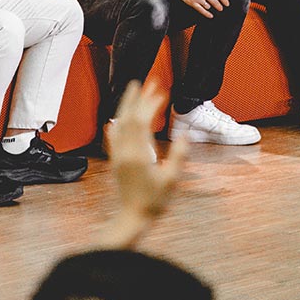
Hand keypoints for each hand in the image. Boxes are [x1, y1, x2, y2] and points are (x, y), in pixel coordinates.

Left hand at [102, 80, 187, 246]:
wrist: (132, 218)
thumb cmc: (154, 202)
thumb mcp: (171, 180)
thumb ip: (179, 157)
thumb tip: (185, 135)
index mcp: (139, 154)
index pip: (142, 122)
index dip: (151, 105)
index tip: (161, 92)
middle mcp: (125, 152)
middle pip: (129, 118)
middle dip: (137, 98)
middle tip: (145, 81)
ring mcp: (118, 156)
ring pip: (120, 125)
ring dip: (127, 107)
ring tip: (132, 92)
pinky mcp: (116, 162)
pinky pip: (114, 138)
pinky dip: (116, 125)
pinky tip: (115, 120)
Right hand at [174, 0, 229, 16]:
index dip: (224, 0)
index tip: (227, 4)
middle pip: (214, 1)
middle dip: (219, 6)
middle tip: (221, 8)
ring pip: (208, 6)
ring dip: (212, 8)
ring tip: (213, 9)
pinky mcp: (192, 2)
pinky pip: (201, 10)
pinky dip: (207, 14)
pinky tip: (210, 15)